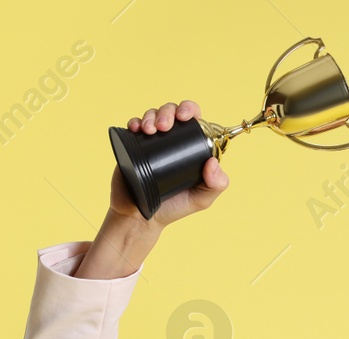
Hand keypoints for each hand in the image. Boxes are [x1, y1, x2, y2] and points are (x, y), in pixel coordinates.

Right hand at [109, 99, 229, 225]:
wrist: (141, 218)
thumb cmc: (174, 208)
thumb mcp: (201, 199)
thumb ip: (215, 185)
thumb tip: (213, 162)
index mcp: (190, 147)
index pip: (192, 119)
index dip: (190, 110)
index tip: (185, 116)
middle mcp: (172, 141)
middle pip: (171, 111)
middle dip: (168, 111)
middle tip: (164, 126)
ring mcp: (151, 142)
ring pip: (152, 115)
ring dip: (151, 115)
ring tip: (150, 130)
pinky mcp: (133, 146)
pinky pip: (133, 126)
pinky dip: (135, 122)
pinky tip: (136, 128)